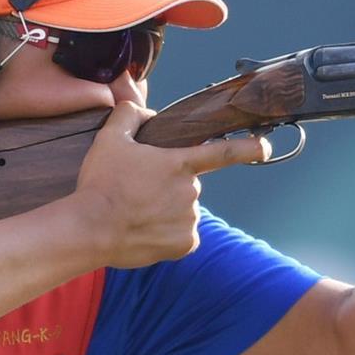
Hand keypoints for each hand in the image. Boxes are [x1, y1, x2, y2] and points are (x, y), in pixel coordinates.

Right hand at [74, 101, 269, 268]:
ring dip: (166, 210)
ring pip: (184, 210)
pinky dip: (167, 234)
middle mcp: (192, 191)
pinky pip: (181, 235)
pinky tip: (145, 231)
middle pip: (188, 184)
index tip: (264, 146)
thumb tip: (141, 110)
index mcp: (180, 163)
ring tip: (136, 213)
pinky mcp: (184, 244)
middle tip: (138, 192)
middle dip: (169, 186)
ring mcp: (190, 219)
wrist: (90, 229)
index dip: (247, 148)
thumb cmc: (101, 184)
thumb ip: (129, 116)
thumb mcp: (110, 139)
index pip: (223, 151)